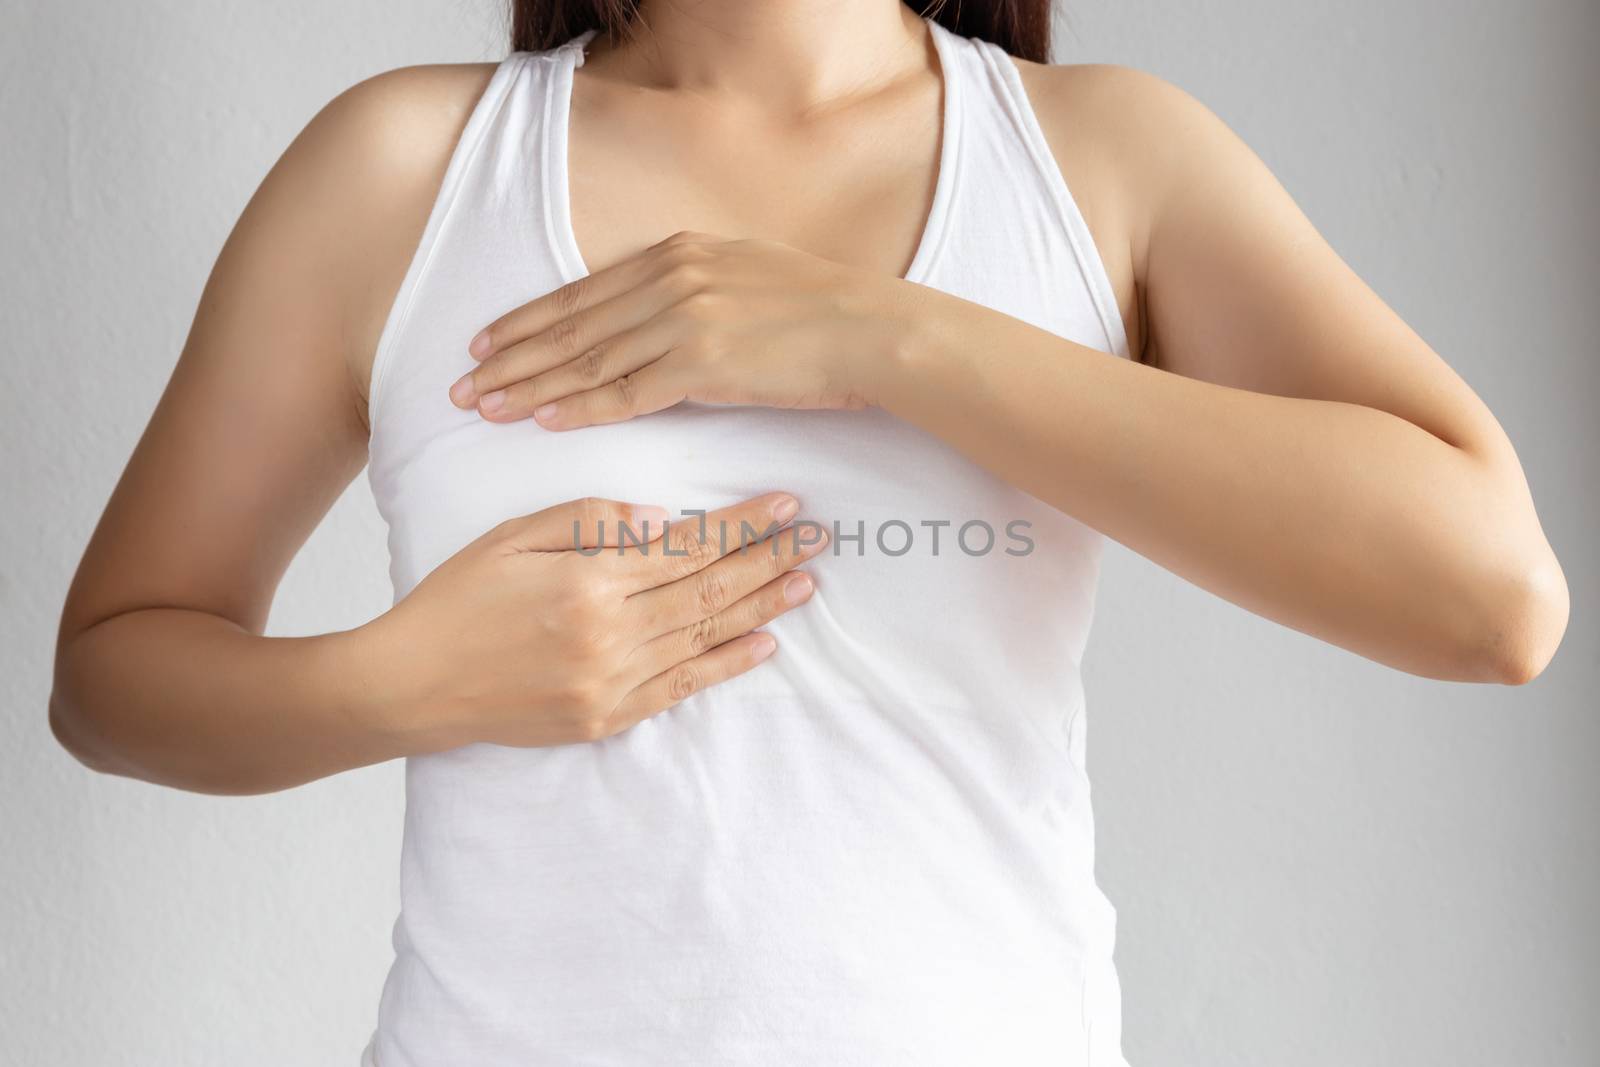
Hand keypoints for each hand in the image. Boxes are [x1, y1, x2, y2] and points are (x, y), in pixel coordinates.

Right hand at [365, 492, 827, 749]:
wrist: (412, 685)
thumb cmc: (457, 599)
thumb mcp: (513, 537)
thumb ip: (587, 523)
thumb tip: (657, 518)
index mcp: (590, 581)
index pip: (687, 547)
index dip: (742, 525)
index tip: (786, 505)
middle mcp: (612, 634)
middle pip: (710, 590)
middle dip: (769, 560)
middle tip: (818, 539)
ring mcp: (612, 683)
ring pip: (705, 637)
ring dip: (762, 609)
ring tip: (806, 583)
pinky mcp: (606, 718)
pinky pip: (681, 688)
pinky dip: (725, 665)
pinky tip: (763, 645)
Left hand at [447, 231, 924, 427]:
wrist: (871, 329)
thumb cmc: (820, 312)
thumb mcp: (746, 274)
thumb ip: (693, 288)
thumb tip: (660, 312)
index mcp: (677, 254)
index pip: (582, 293)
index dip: (528, 321)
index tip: (486, 343)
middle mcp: (670, 278)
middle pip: (571, 326)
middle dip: (510, 358)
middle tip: (461, 384)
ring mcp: (683, 319)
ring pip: (587, 361)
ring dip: (529, 387)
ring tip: (484, 407)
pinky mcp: (702, 364)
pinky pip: (625, 393)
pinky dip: (579, 407)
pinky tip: (543, 420)